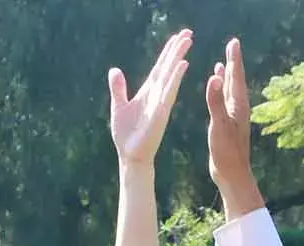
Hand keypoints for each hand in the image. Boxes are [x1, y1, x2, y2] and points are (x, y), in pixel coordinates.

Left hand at [111, 29, 192, 166]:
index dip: (168, 52)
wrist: (130, 155)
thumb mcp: (118, 106)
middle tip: (188, 32)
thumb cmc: (126, 134)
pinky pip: (169, 91)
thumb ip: (118, 88)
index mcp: (148, 92)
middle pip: (168, 67)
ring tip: (187, 40)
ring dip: (178, 57)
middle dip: (177, 49)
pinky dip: (175, 77)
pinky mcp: (161, 112)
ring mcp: (160, 101)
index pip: (160, 67)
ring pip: (171, 74)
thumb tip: (114, 70)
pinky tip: (182, 64)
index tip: (177, 38)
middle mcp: (157, 94)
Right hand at [205, 37, 264, 219]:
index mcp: (237, 106)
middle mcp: (239, 108)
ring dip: (228, 77)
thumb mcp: (218, 125)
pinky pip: (226, 102)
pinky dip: (222, 92)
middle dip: (233, 63)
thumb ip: (216, 100)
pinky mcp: (228, 125)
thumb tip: (215, 76)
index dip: (234, 60)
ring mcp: (234, 117)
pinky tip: (218, 94)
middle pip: (236, 80)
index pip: (236, 77)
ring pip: (231, 91)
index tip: (233, 43)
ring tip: (223, 64)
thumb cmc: (226, 151)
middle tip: (232, 46)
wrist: (232, 174)